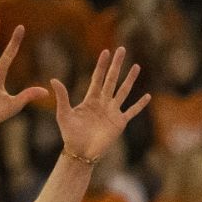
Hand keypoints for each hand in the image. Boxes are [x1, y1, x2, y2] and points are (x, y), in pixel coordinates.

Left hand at [51, 47, 151, 162]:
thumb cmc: (70, 134)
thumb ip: (62, 97)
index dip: (102, 65)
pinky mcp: (120, 123)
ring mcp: (113, 112)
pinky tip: (148, 96)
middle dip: (117, 65)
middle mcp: (103, 102)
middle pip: (112, 79)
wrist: (81, 151)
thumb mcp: (64, 114)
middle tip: (122, 49)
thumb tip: (54, 80)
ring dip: (130, 79)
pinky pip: (132, 111)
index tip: (106, 51)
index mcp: (90, 99)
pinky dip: (140, 104)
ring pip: (124, 91)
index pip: (98, 77)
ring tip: (136, 66)